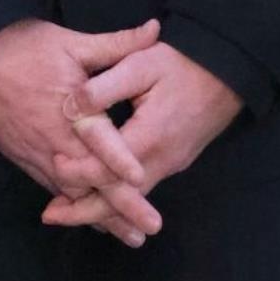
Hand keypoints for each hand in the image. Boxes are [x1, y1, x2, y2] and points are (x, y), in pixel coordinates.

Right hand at [0, 17, 163, 246]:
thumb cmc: (24, 47)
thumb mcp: (73, 41)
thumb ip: (117, 44)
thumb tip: (157, 29)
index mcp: (68, 110)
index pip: (98, 141)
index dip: (119, 161)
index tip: (141, 178)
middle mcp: (52, 138)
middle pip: (89, 180)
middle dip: (119, 207)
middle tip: (147, 231)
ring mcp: (34, 151)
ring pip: (70, 192)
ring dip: (98, 215)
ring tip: (127, 236)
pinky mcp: (21, 156)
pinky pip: (49, 186)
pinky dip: (71, 205)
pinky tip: (89, 219)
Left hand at [42, 39, 243, 235]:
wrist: (229, 71)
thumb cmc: (182, 64)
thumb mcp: (141, 64)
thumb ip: (105, 86)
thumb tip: (71, 105)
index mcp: (151, 136)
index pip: (110, 168)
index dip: (80, 171)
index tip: (54, 164)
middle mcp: (163, 159)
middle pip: (121, 199)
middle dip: (85, 211)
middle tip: (49, 216)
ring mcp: (171, 163)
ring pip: (133, 198)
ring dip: (100, 209)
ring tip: (66, 213)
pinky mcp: (174, 161)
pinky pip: (143, 188)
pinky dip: (118, 199)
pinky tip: (98, 200)